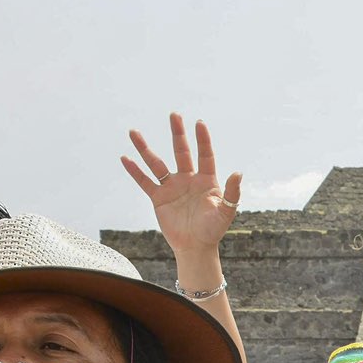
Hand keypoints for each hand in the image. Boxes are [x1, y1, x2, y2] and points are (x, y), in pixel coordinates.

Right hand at [122, 114, 240, 258]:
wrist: (195, 248)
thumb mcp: (225, 212)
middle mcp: (188, 179)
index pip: (204, 155)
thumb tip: (238, 173)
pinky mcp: (158, 198)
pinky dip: (134, 170)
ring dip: (145, 148)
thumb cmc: (213, 231)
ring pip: (156, 163)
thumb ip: (232, 193)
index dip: (202, 140)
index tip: (199, 123)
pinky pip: (144, 181)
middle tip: (174, 115)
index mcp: (206, 181)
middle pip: (181, 152)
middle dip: (178, 134)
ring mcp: (172, 187)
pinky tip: (125, 158)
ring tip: (133, 132)